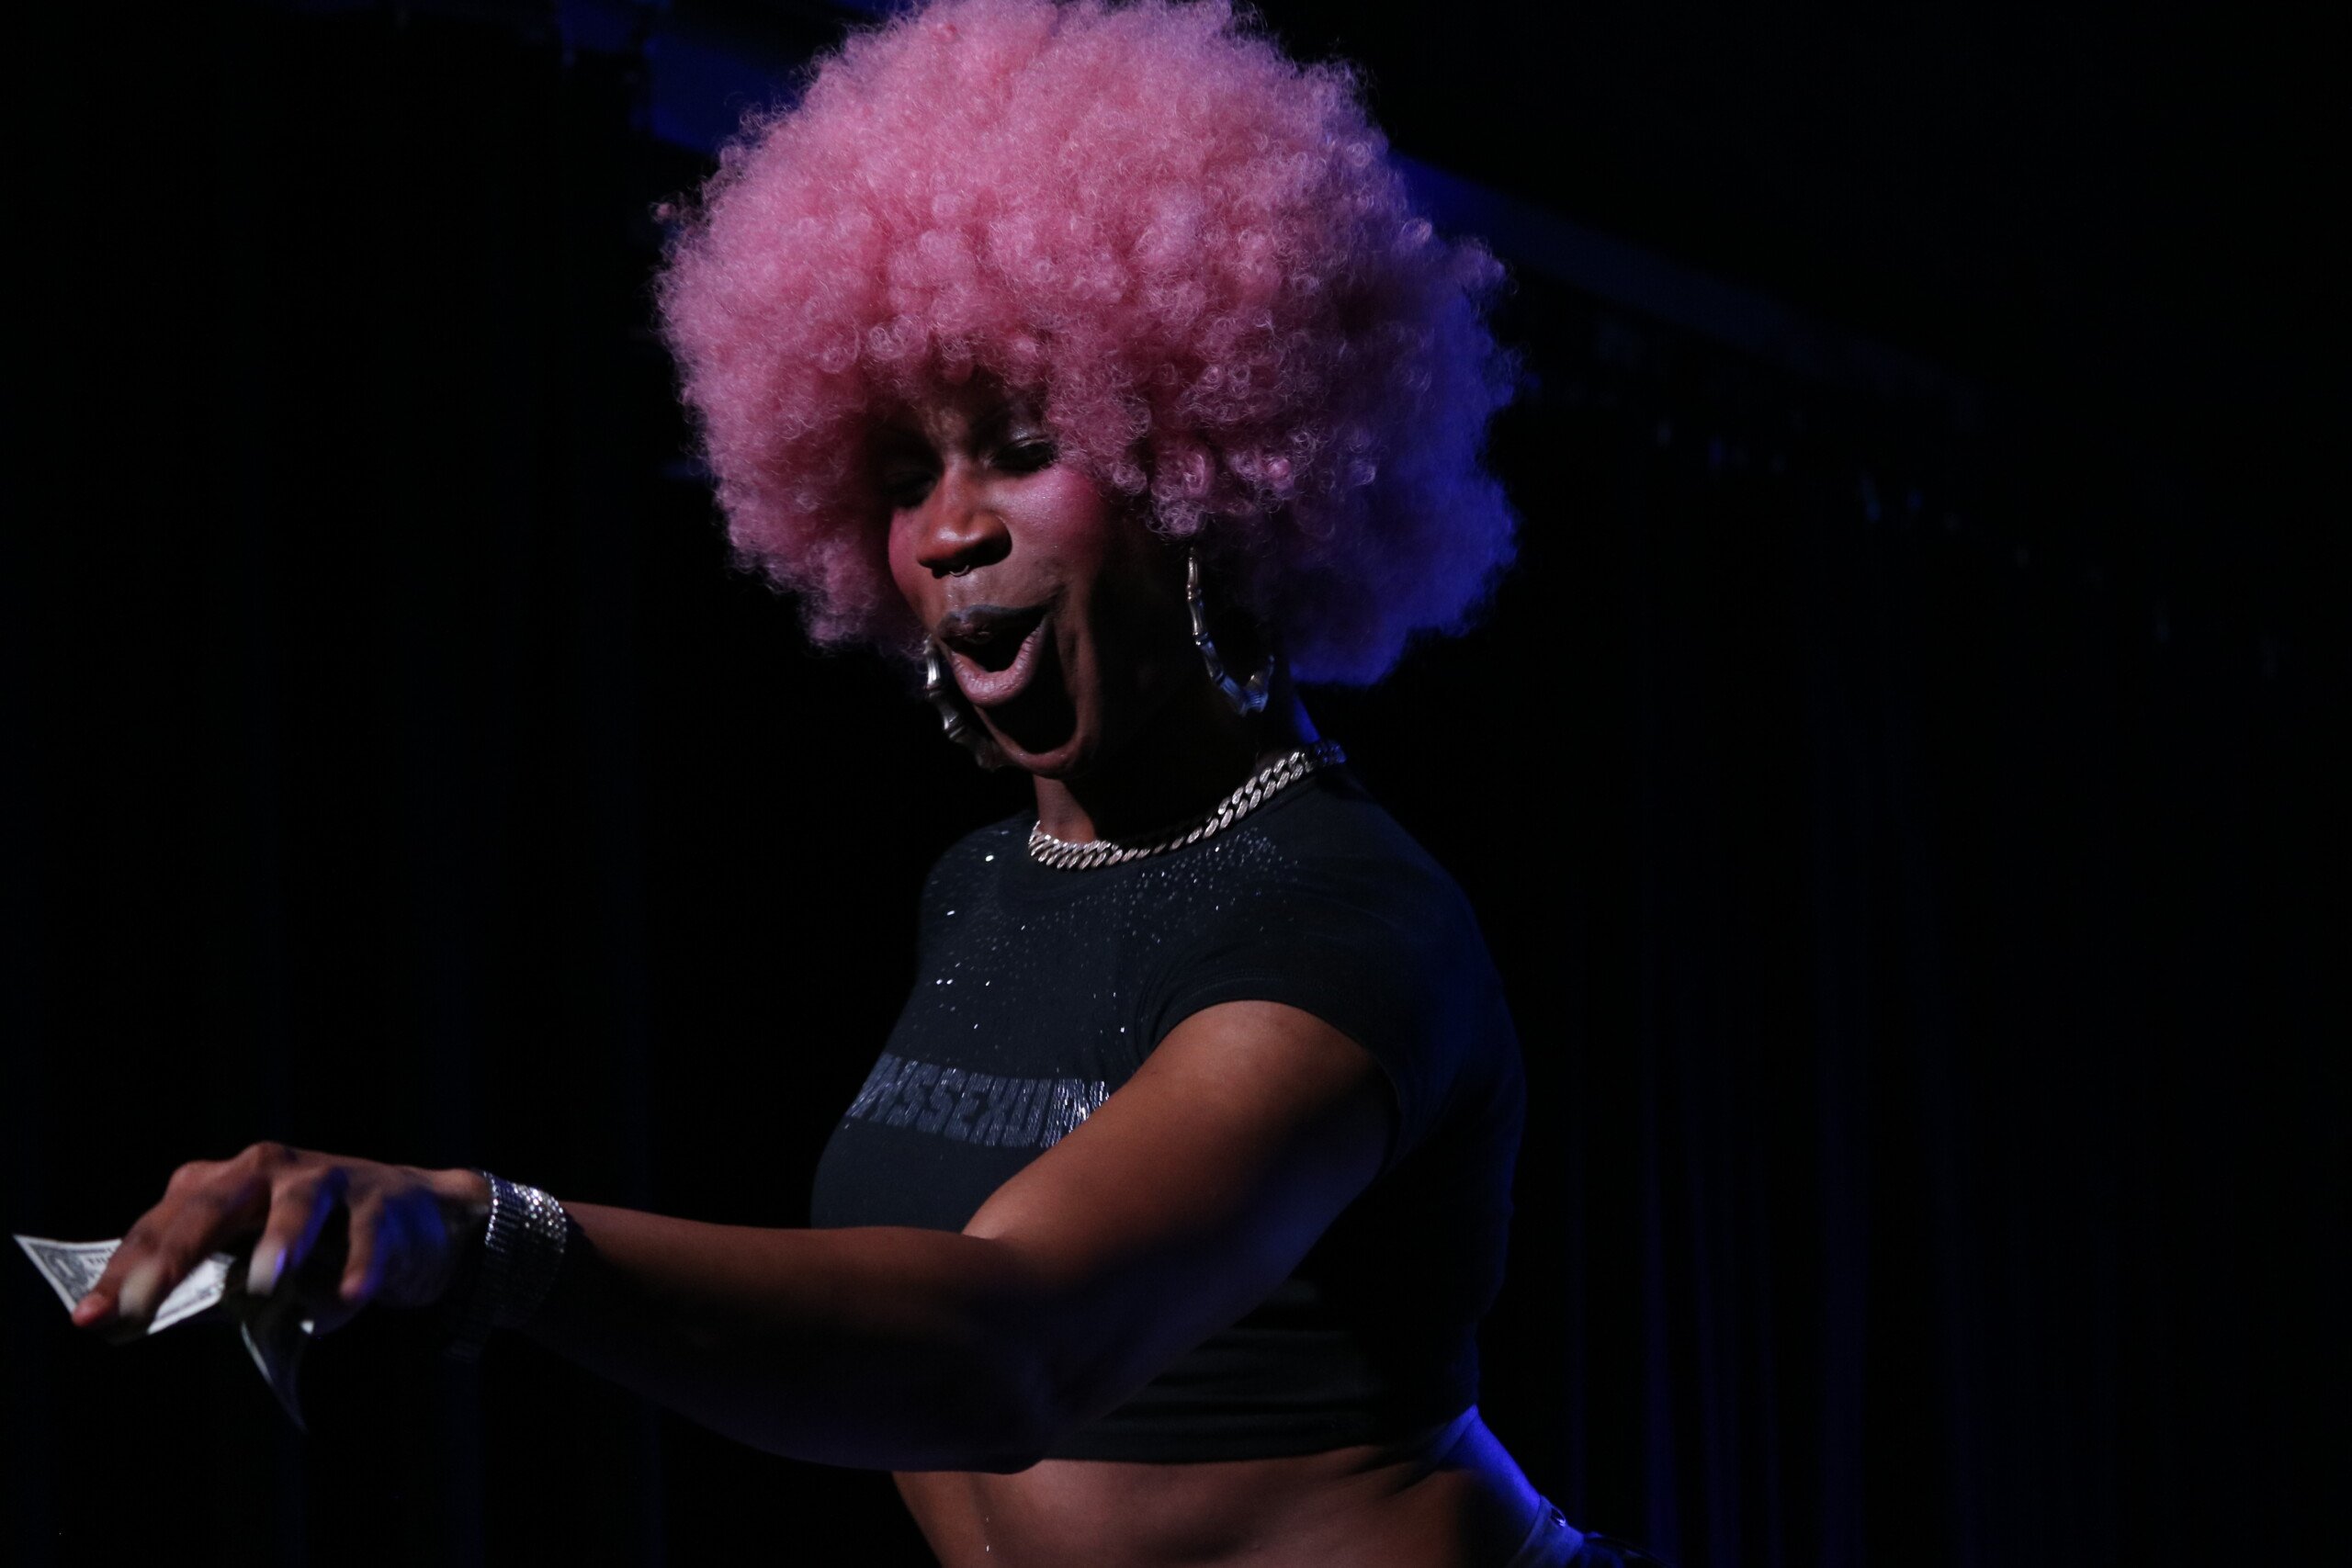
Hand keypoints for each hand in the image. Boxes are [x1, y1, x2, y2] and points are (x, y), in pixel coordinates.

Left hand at [73, 1142, 490, 1339]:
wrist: (417, 1222)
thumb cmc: (318, 1248)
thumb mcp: (251, 1263)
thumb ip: (201, 1290)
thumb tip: (125, 1324)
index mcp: (224, 1184)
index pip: (163, 1223)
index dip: (126, 1270)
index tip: (94, 1317)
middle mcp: (269, 1172)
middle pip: (214, 1205)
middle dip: (175, 1256)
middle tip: (140, 1303)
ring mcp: (330, 1182)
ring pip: (298, 1205)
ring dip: (280, 1241)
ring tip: (264, 1282)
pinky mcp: (384, 1204)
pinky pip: (364, 1240)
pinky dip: (354, 1272)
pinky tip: (343, 1302)